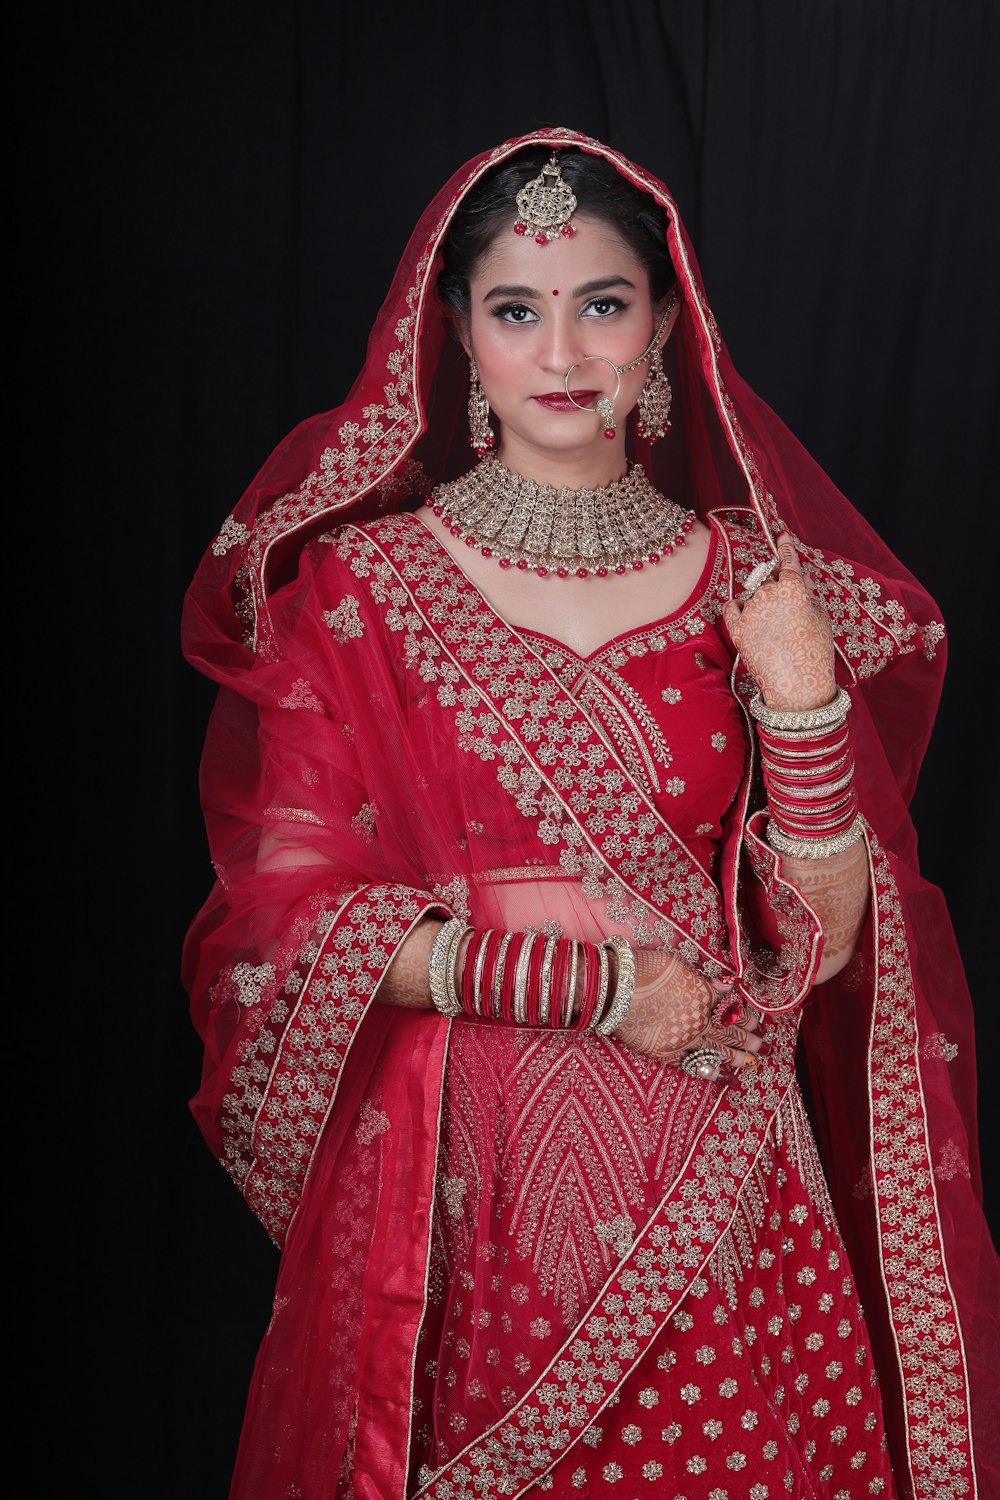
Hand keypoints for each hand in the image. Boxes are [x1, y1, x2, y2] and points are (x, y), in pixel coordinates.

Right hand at [611, 948, 766, 1078]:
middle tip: (765, 1046)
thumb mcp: (679, 965)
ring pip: (717, 1052)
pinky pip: (692, 1066)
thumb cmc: (645, 969)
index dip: (747, 1017)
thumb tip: (725, 985)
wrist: (615, 990)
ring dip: (737, 1058)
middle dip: (750, 1040)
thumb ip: (704, 980)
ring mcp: (683, 1040)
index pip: (732, 1009)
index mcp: (704, 997)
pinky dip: (708, 1071)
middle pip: (730, 1033)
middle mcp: (699, 1021)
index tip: (759, 1022)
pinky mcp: (666, 1053)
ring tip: (752, 1063)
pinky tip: (722, 1076)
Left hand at [722, 533, 835, 711]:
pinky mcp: (736, 628)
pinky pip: (731, 606)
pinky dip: (738, 607)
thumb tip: (801, 578)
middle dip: (775, 584)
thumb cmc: (816, 653)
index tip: (781, 536)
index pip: (788, 561)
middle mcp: (769, 593)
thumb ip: (809, 594)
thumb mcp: (821, 618)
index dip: (785, 547)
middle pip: (769, 578)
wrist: (797, 687)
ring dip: (760, 600)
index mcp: (794, 588)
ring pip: (752, 593)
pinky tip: (748, 615)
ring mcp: (750, 610)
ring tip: (774, 626)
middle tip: (785, 607)